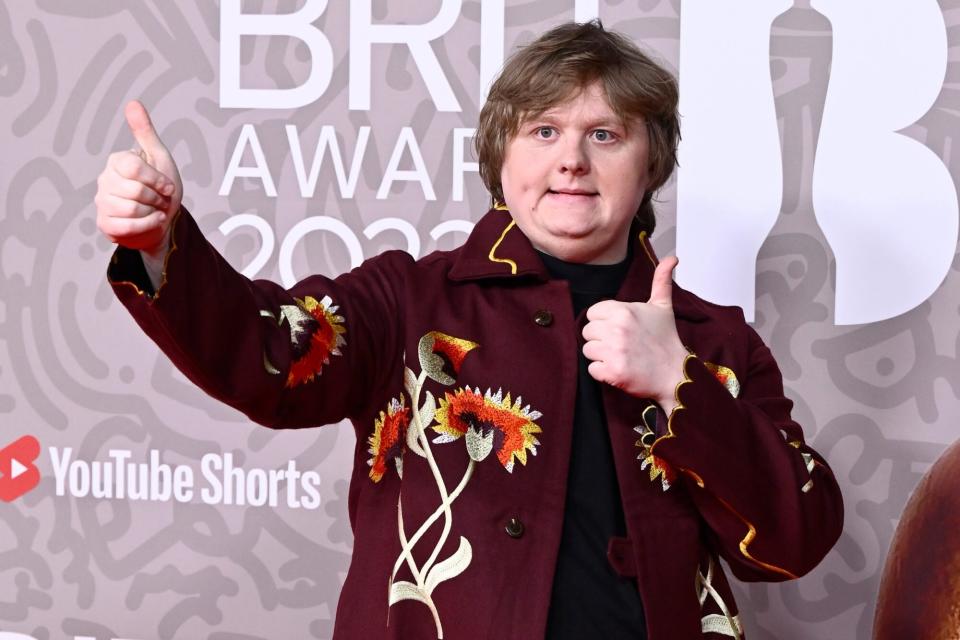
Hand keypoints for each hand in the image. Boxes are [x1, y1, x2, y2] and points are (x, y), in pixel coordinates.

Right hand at [95, 100, 181, 256]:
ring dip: (153, 212)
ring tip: (154, 209)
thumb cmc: (162, 189)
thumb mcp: (160, 158)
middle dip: (157, 198)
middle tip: (160, 199)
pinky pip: (128, 227)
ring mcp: (102, 203)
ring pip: (132, 209)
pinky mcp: (105, 225)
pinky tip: (152, 221)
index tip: (167, 185)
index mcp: (117, 161)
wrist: (165, 222)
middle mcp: (105, 180)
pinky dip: (148, 225)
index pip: (134, 167)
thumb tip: (133, 103)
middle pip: (135, 190)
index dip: (157, 179)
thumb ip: (146, 133)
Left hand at [582, 256, 687, 412]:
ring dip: (601, 356)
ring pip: (588, 350)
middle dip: (601, 339)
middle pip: (587, 332)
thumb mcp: (663, 307)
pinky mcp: (612, 372)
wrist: (675, 373)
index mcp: (623, 311)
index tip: (619, 329)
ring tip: (621, 356)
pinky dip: (603, 373)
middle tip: (621, 345)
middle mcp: (617, 329)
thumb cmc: (666, 340)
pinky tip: (619, 369)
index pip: (593, 313)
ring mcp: (614, 351)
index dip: (604, 322)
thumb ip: (661, 280)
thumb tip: (673, 258)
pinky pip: (592, 370)